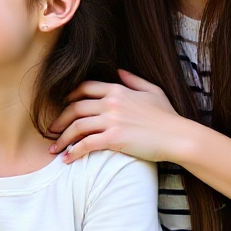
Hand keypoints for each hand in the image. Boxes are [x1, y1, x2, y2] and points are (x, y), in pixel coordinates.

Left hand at [51, 71, 185, 165]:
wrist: (178, 137)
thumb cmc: (168, 116)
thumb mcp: (152, 91)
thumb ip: (133, 80)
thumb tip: (118, 70)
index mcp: (118, 90)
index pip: (85, 88)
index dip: (69, 96)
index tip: (61, 106)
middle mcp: (111, 103)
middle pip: (74, 108)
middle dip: (59, 120)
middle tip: (51, 131)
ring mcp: (112, 120)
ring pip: (76, 126)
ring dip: (62, 139)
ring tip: (54, 149)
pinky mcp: (114, 138)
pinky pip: (86, 144)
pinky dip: (73, 152)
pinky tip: (67, 159)